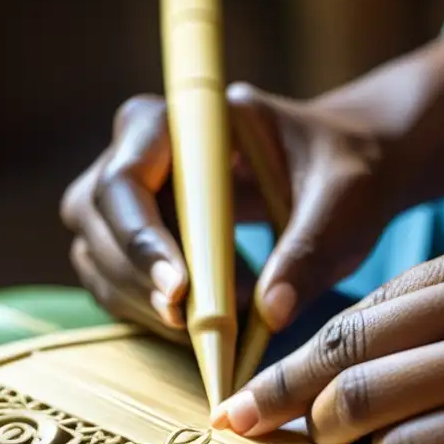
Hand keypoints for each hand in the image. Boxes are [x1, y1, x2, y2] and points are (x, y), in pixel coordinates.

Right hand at [60, 84, 398, 339]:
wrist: (347, 175)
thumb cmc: (346, 171)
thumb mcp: (344, 200)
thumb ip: (309, 250)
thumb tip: (271, 312)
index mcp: (188, 119)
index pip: (127, 176)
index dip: (140, 237)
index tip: (181, 290)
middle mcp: (145, 149)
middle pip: (96, 217)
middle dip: (137, 278)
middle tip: (192, 324)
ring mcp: (135, 195)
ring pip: (98, 255)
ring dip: (143, 301)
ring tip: (217, 320)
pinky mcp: (141, 236)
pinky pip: (118, 281)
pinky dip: (151, 313)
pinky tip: (204, 323)